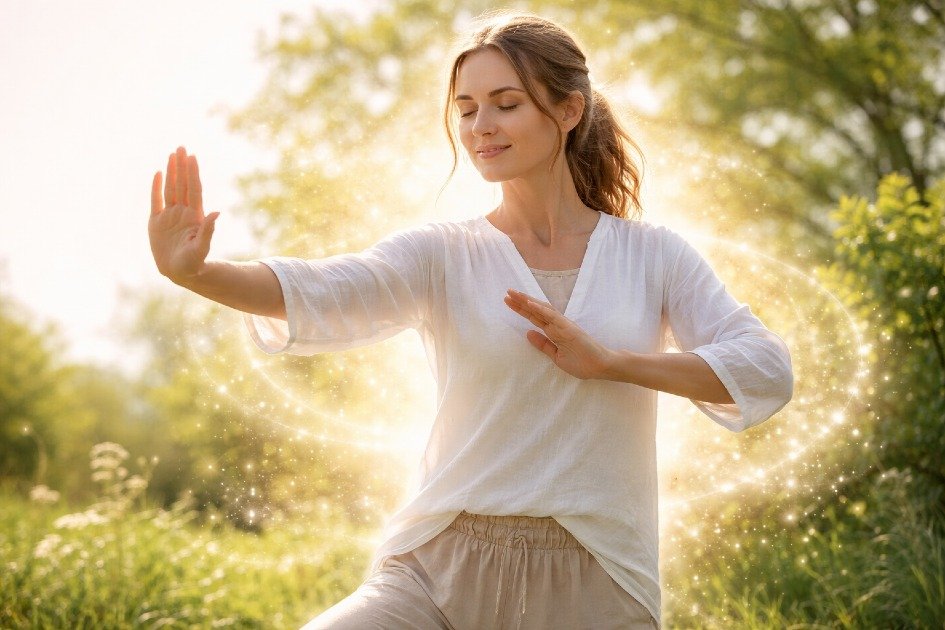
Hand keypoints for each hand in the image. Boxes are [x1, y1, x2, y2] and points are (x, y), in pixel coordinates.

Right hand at [148, 146, 219, 283]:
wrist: (180, 273)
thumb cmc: (194, 264)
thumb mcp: (201, 249)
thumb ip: (208, 232)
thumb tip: (217, 214)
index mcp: (194, 217)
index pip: (194, 190)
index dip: (193, 174)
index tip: (193, 157)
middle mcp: (183, 212)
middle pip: (182, 185)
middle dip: (182, 166)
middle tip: (182, 147)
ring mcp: (169, 216)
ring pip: (170, 188)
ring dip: (171, 172)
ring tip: (173, 154)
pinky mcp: (156, 222)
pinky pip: (156, 200)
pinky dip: (156, 187)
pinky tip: (158, 173)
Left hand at [503, 288, 613, 379]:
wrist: (600, 366)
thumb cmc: (582, 362)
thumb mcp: (556, 356)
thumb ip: (543, 345)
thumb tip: (528, 333)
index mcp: (554, 331)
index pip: (535, 317)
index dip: (522, 309)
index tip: (508, 302)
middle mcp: (557, 325)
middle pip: (536, 310)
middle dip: (521, 302)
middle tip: (507, 292)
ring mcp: (563, 325)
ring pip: (542, 309)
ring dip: (528, 301)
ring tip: (514, 293)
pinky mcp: (568, 328)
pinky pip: (552, 316)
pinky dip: (540, 309)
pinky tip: (528, 303)